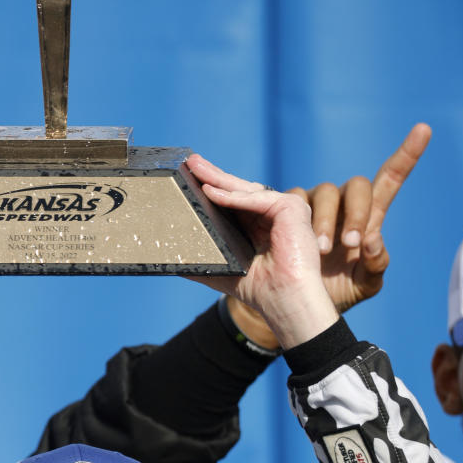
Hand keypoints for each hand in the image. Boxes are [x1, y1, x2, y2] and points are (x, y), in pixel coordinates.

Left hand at [185, 156, 335, 348]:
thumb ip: (203, 260)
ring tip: (195, 170)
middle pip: (238, 189)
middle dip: (213, 175)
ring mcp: (285, 209)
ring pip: (245, 190)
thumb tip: (172, 262)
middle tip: (190, 162)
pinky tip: (210, 192)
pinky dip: (232, 197)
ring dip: (218, 179)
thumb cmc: (259, 290)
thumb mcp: (223, 270)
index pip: (234, 200)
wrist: (284, 301)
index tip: (190, 176)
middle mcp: (274, 214)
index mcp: (260, 225)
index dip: (213, 186)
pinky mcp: (291, 208)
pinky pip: (255, 199)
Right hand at [289, 121, 430, 310]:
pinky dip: (294, 218)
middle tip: (351, 244)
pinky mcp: (286, 209)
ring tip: (320, 252)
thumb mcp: (365, 285)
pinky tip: (292, 239)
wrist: (300, 303)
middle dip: (357, 213)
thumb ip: (377, 265)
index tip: (424, 129)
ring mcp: (314, 203)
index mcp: (368, 216)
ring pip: (325, 193)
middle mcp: (342, 203)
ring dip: (325, 222)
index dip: (407, 155)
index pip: (389, 179)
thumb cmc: (339, 290)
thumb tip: (372, 241)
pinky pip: (291, 201)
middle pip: (356, 187)